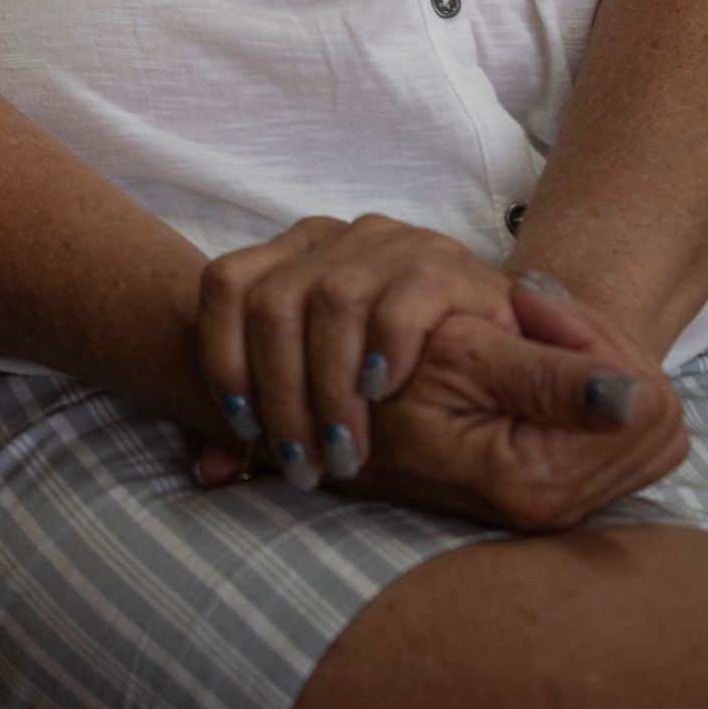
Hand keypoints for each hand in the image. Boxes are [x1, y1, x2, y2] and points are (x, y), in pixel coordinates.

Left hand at [182, 215, 517, 492]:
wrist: (498, 344)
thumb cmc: (390, 374)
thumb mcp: (319, 388)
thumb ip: (261, 421)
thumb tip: (210, 470)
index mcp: (292, 253)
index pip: (227, 285)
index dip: (223, 357)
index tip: (245, 428)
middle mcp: (335, 238)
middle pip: (274, 305)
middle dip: (281, 398)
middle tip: (304, 465)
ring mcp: (392, 245)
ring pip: (332, 302)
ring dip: (332, 391)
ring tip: (346, 453)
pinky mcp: (449, 266)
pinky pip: (406, 299)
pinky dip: (387, 349)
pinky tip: (384, 393)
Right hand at [341, 273, 688, 530]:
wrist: (335, 428)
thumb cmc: (381, 386)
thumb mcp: (460, 360)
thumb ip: (549, 377)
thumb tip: (634, 399)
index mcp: (543, 482)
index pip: (648, 407)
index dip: (599, 341)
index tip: (528, 311)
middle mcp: (563, 506)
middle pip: (659, 418)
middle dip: (605, 352)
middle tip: (528, 317)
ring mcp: (564, 502)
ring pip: (649, 423)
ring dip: (596, 367)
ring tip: (523, 339)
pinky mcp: (559, 488)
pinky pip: (623, 433)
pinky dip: (588, 389)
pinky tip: (531, 367)